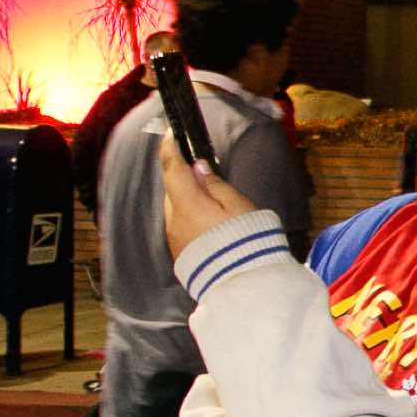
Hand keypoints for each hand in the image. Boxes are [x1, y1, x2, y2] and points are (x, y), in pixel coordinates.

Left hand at [158, 132, 257, 260]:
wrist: (242, 281)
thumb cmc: (245, 240)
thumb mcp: (237, 204)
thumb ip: (216, 184)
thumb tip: (198, 168)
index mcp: (188, 203)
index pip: (172, 169)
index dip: (170, 149)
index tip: (171, 135)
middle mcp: (174, 220)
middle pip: (173, 190)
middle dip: (183, 178)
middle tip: (203, 172)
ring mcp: (175, 239)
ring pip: (176, 209)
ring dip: (188, 201)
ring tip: (214, 204)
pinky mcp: (180, 253)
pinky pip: (181, 228)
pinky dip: (191, 220)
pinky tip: (211, 226)